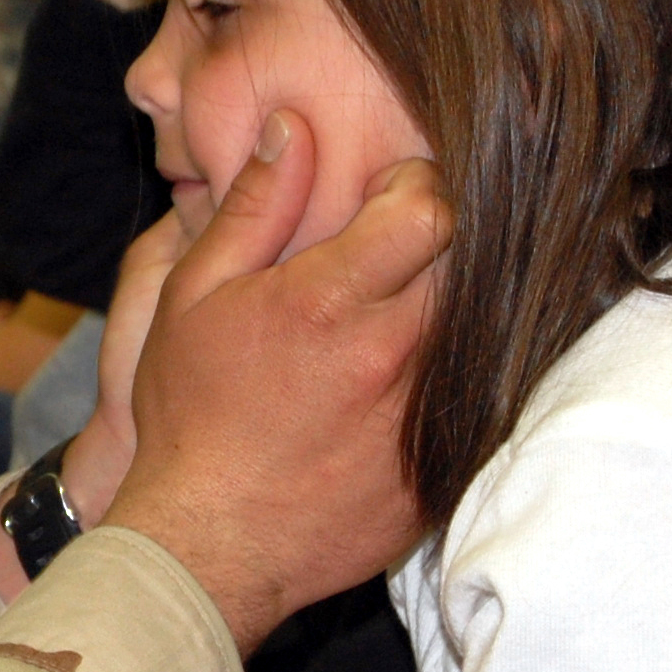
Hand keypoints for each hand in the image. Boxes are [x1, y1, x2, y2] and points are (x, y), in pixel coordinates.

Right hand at [102, 112, 451, 651]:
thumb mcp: (195, 295)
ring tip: (394, 319)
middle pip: (468, 262)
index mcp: (332, 302)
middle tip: (395, 255)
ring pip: (480, 330)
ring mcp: (425, 419)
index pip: (429, 206)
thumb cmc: (191, 414)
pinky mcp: (441, 470)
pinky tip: (393, 388)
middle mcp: (394, 356)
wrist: (209, 545)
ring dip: (447, 312)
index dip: (411, 187)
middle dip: (438, 246)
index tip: (384, 198)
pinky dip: (451, 380)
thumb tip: (295, 126)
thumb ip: (253, 206)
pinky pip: (475, 400)